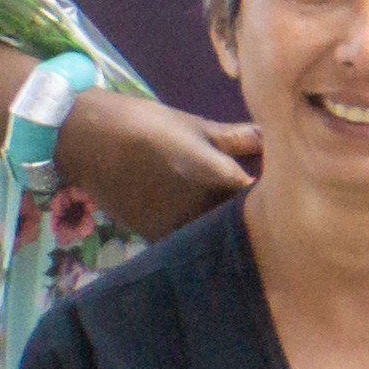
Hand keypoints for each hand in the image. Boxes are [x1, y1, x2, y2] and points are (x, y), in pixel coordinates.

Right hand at [59, 87, 258, 238]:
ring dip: (223, 230)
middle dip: (252, 217)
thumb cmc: (145, 123)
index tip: (283, 190)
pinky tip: (198, 223)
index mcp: (219, 177)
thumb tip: (272, 136)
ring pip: (214, 237)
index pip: (263, 198)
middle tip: (262, 206)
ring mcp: (177, 226)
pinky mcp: (154, 236)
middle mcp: (202, 208)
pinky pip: (187, 245)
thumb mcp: (193, 125)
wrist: (86, 139)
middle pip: (241, 222)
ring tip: (229, 216)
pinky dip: (196, 238)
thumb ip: (236, 138)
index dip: (275, 197)